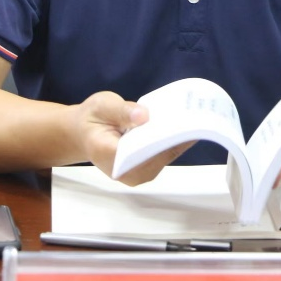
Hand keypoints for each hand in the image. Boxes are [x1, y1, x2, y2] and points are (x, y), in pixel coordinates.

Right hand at [75, 91, 193, 185]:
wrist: (84, 133)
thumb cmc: (91, 119)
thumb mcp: (101, 106)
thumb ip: (121, 111)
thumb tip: (144, 116)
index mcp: (109, 155)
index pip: (142, 150)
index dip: (162, 139)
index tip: (181, 124)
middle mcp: (126, 171)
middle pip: (157, 156)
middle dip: (176, 137)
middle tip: (196, 117)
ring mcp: (137, 174)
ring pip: (164, 157)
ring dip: (179, 140)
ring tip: (195, 119)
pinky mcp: (145, 169)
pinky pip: (163, 156)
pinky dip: (174, 142)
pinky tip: (185, 126)